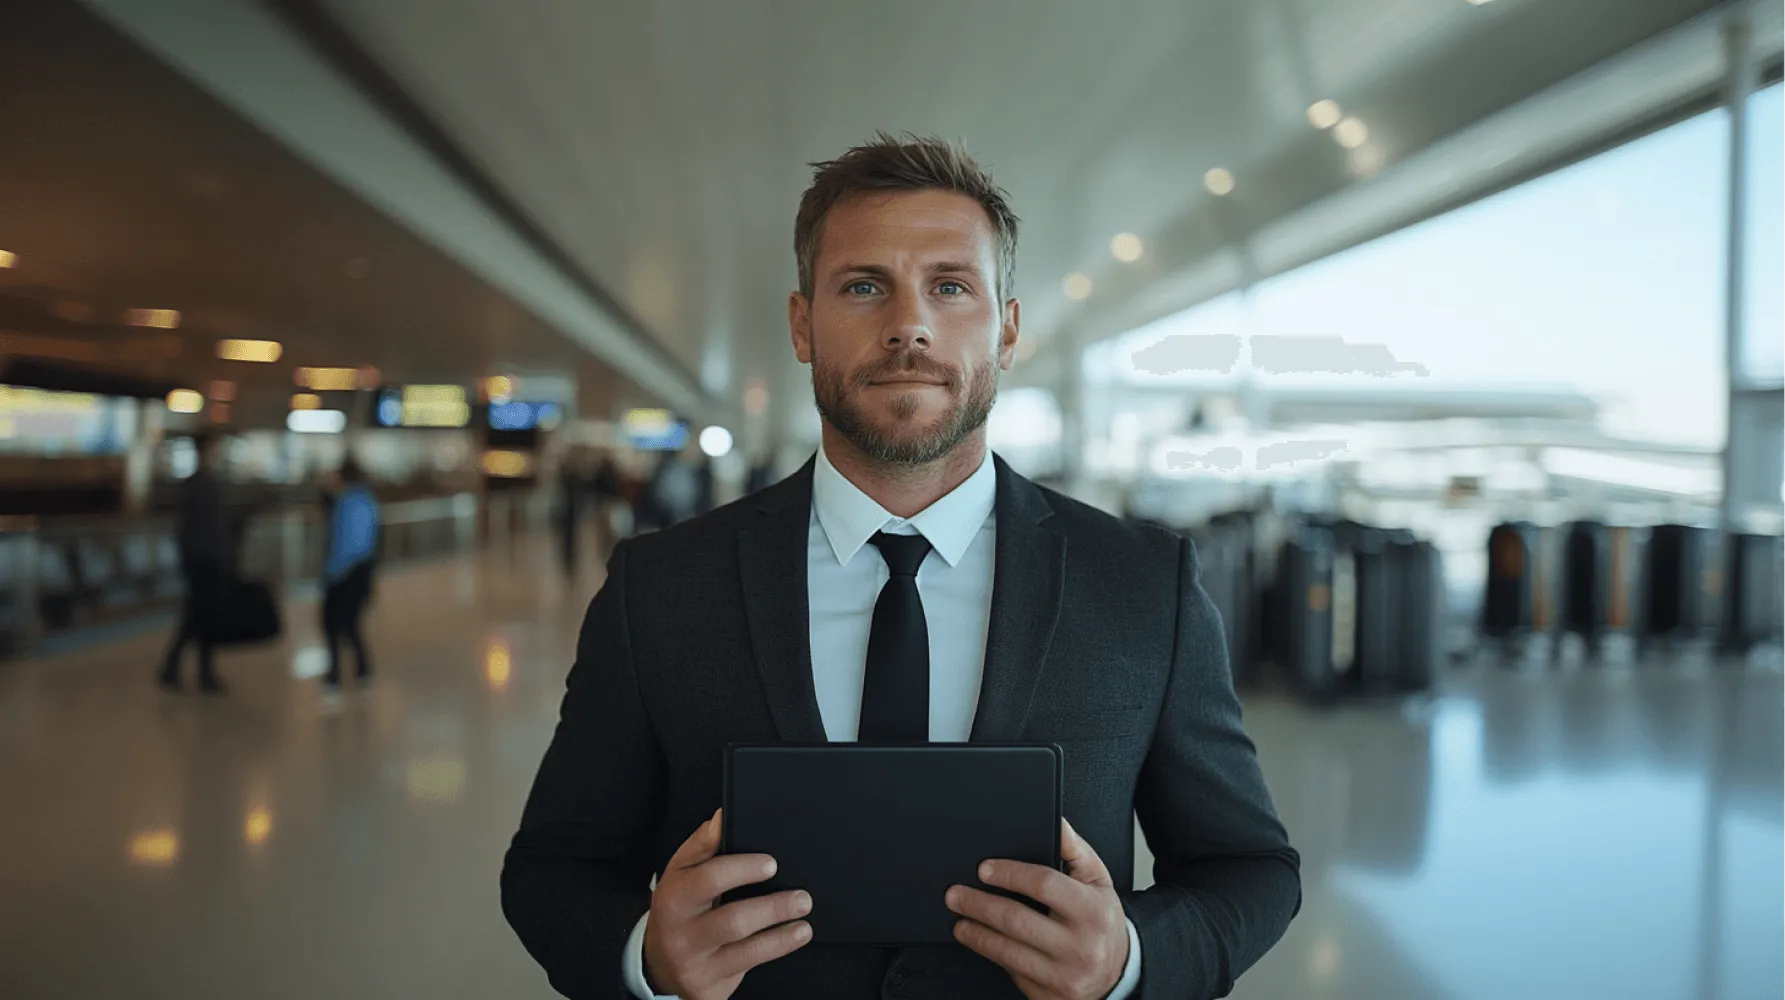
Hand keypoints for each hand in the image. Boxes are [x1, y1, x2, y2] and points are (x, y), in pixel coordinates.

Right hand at [642, 809, 813, 999]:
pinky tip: (795, 936)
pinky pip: (748, 968)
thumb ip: (702, 845)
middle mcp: (680, 933)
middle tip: (803, 897)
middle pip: (732, 920)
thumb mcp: (680, 873)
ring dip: (782, 934)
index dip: (743, 869)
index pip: (709, 879)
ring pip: (745, 950)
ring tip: (804, 919)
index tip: (772, 864)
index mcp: (672, 897)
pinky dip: (777, 949)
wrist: (660, 962)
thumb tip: (722, 817)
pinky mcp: (707, 988)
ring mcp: (694, 963)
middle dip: (773, 908)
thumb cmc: (680, 909)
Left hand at [945, 819, 1129, 999]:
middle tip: (955, 894)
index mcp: (1093, 912)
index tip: (984, 869)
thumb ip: (1074, 849)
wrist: (1117, 974)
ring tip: (960, 920)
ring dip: (976, 934)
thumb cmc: (1101, 921)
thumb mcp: (1097, 881)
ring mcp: (1064, 976)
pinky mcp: (1049, 997)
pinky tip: (981, 942)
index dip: (1010, 874)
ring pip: (1007, 952)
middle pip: (1017, 920)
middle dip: (979, 905)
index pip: (1044, 885)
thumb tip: (1056, 821)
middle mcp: (1081, 947)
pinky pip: (1012, 972)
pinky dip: (992, 955)